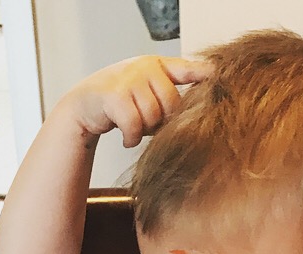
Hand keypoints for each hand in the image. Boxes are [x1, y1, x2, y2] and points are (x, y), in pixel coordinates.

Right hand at [68, 55, 211, 147]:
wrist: (85, 106)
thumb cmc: (122, 105)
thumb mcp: (148, 95)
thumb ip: (169, 98)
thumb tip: (198, 115)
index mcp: (157, 66)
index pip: (186, 68)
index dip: (202, 72)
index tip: (217, 76)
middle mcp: (145, 66)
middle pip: (172, 104)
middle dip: (162, 122)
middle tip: (147, 125)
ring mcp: (129, 78)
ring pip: (153, 117)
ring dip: (144, 131)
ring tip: (133, 127)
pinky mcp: (114, 95)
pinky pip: (135, 125)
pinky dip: (131, 138)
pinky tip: (126, 137)